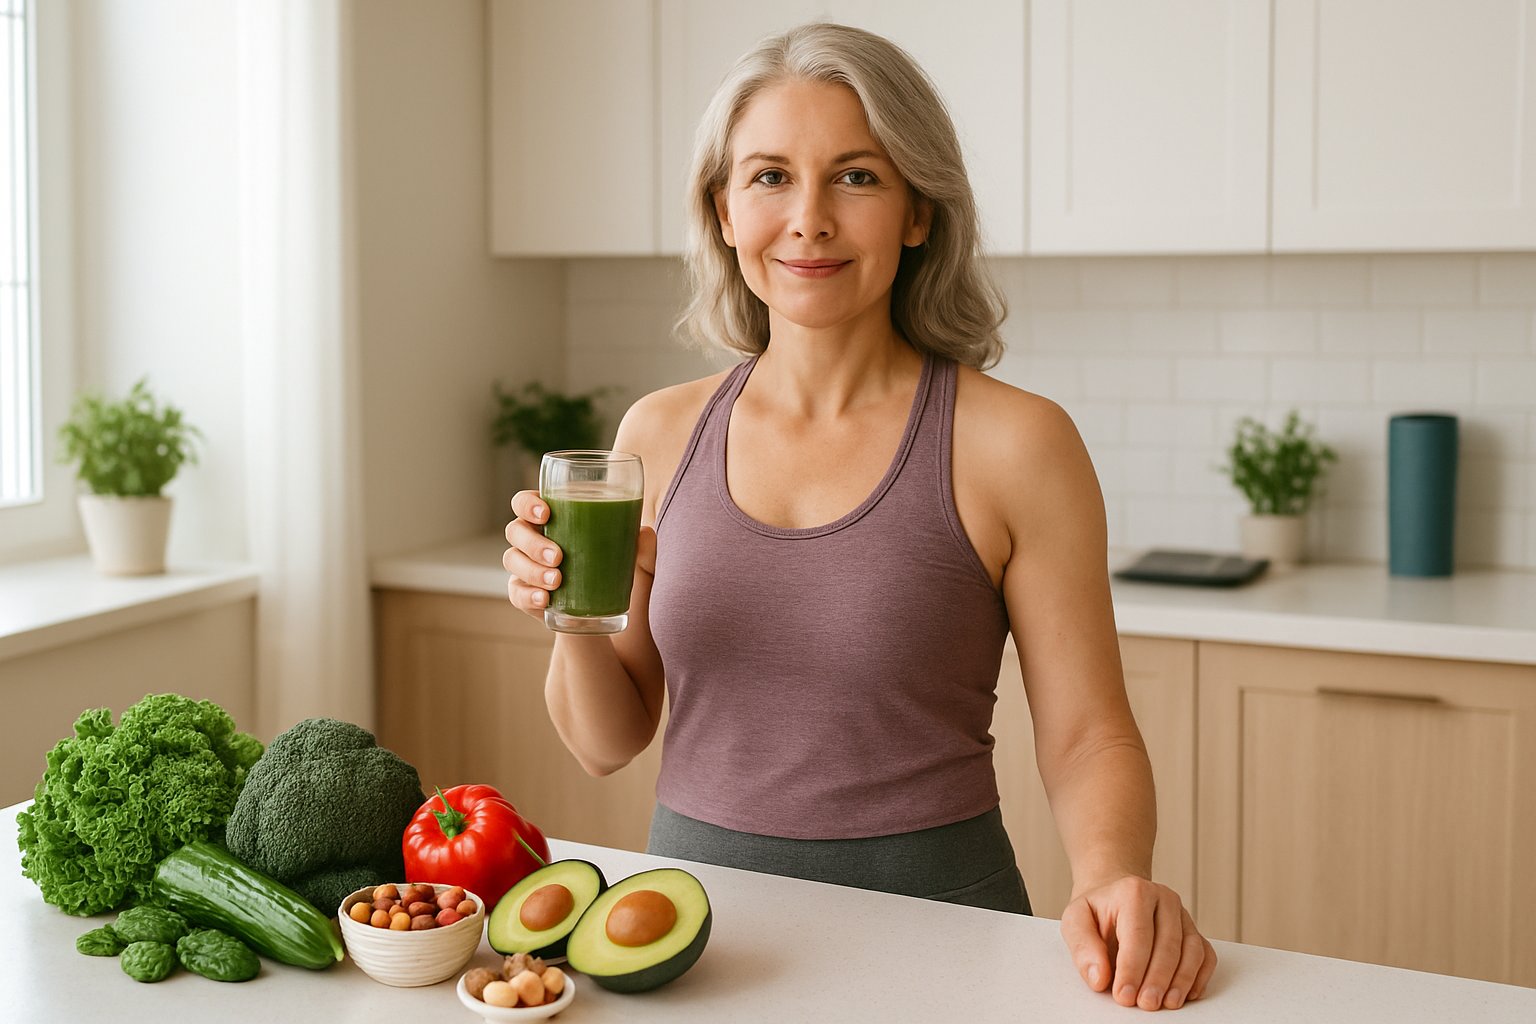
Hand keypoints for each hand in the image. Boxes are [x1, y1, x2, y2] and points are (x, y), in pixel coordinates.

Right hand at [502, 490, 656, 619]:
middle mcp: (534, 540)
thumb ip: (644, 549)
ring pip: (513, 560)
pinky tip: (544, 600)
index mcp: (555, 520)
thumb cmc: (617, 576)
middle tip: (559, 556)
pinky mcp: (525, 595)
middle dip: (533, 542)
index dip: (527, 504)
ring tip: (557, 581)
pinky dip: (528, 596)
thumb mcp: (636, 563)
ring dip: (532, 569)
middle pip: (515, 530)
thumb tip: (644, 533)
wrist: (608, 617)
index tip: (546, 513)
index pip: (526, 503)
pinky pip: (516, 593)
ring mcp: (526, 568)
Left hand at [1060, 875, 1215, 1010]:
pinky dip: (1199, 977)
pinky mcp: (1193, 930)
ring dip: (1182, 981)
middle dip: (1157, 980)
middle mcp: (1163, 898)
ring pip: (1192, 950)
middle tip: (1146, 1005)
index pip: (1138, 934)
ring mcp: (1182, 914)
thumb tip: (1099, 978)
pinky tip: (1186, 994)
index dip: (1132, 969)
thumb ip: (1083, 947)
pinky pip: (1206, 955)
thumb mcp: (1075, 920)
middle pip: (1169, 944)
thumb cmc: (1097, 911)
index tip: (1124, 995)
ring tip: (1167, 1004)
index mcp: (1134, 891)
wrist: (1114, 895)